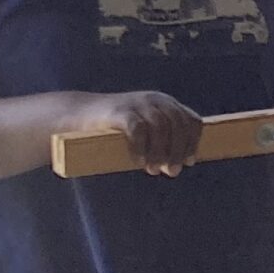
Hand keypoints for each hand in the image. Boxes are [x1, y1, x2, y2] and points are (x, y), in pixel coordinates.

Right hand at [77, 90, 202, 178]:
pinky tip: (138, 162)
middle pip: (178, 124)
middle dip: (178, 150)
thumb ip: (160, 146)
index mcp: (166, 104)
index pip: (191, 120)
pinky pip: (137, 129)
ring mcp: (137, 103)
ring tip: (154, 170)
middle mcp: (155, 100)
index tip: (189, 162)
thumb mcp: (144, 133)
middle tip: (172, 172)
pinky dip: (141, 148)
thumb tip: (175, 169)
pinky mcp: (120, 111)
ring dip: (161, 152)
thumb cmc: (116, 130)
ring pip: (161, 126)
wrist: (80, 116)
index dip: (193, 142)